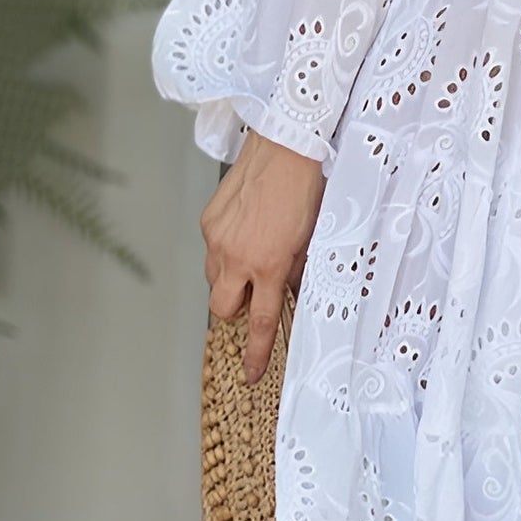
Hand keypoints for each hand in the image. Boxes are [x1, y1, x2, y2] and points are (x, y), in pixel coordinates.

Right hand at [201, 129, 325, 383]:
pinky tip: (245, 230)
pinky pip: (211, 249)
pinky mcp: (208, 220)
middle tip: (253, 296)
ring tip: (252, 256)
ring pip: (214, 279)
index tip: (251, 373)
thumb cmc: (307, 189)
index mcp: (268, 266)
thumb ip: (294, 270)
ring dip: (229, 279)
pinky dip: (225, 249)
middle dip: (235, 310)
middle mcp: (237, 257)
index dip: (255, 352)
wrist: (285, 147)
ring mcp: (217, 239)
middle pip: (222, 309)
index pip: (259, 322)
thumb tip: (285, 288)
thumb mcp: (312, 240)